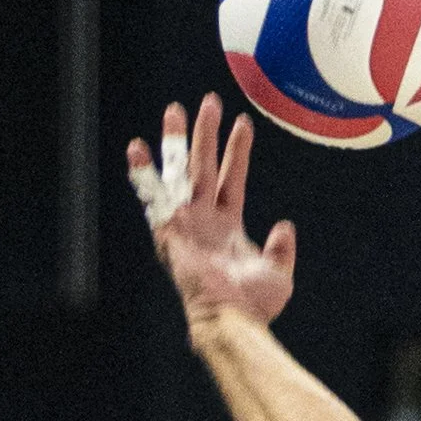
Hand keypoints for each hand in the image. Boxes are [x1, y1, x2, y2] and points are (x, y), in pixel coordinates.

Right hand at [128, 97, 299, 336]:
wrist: (233, 319)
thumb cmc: (254, 305)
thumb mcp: (278, 273)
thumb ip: (281, 248)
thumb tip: (284, 226)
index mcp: (227, 227)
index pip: (231, 178)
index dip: (237, 152)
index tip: (243, 123)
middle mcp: (204, 220)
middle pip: (203, 166)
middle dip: (205, 134)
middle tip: (209, 101)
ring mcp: (187, 223)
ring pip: (180, 173)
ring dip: (177, 142)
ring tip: (174, 110)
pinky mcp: (172, 231)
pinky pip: (154, 197)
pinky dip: (143, 173)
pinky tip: (136, 148)